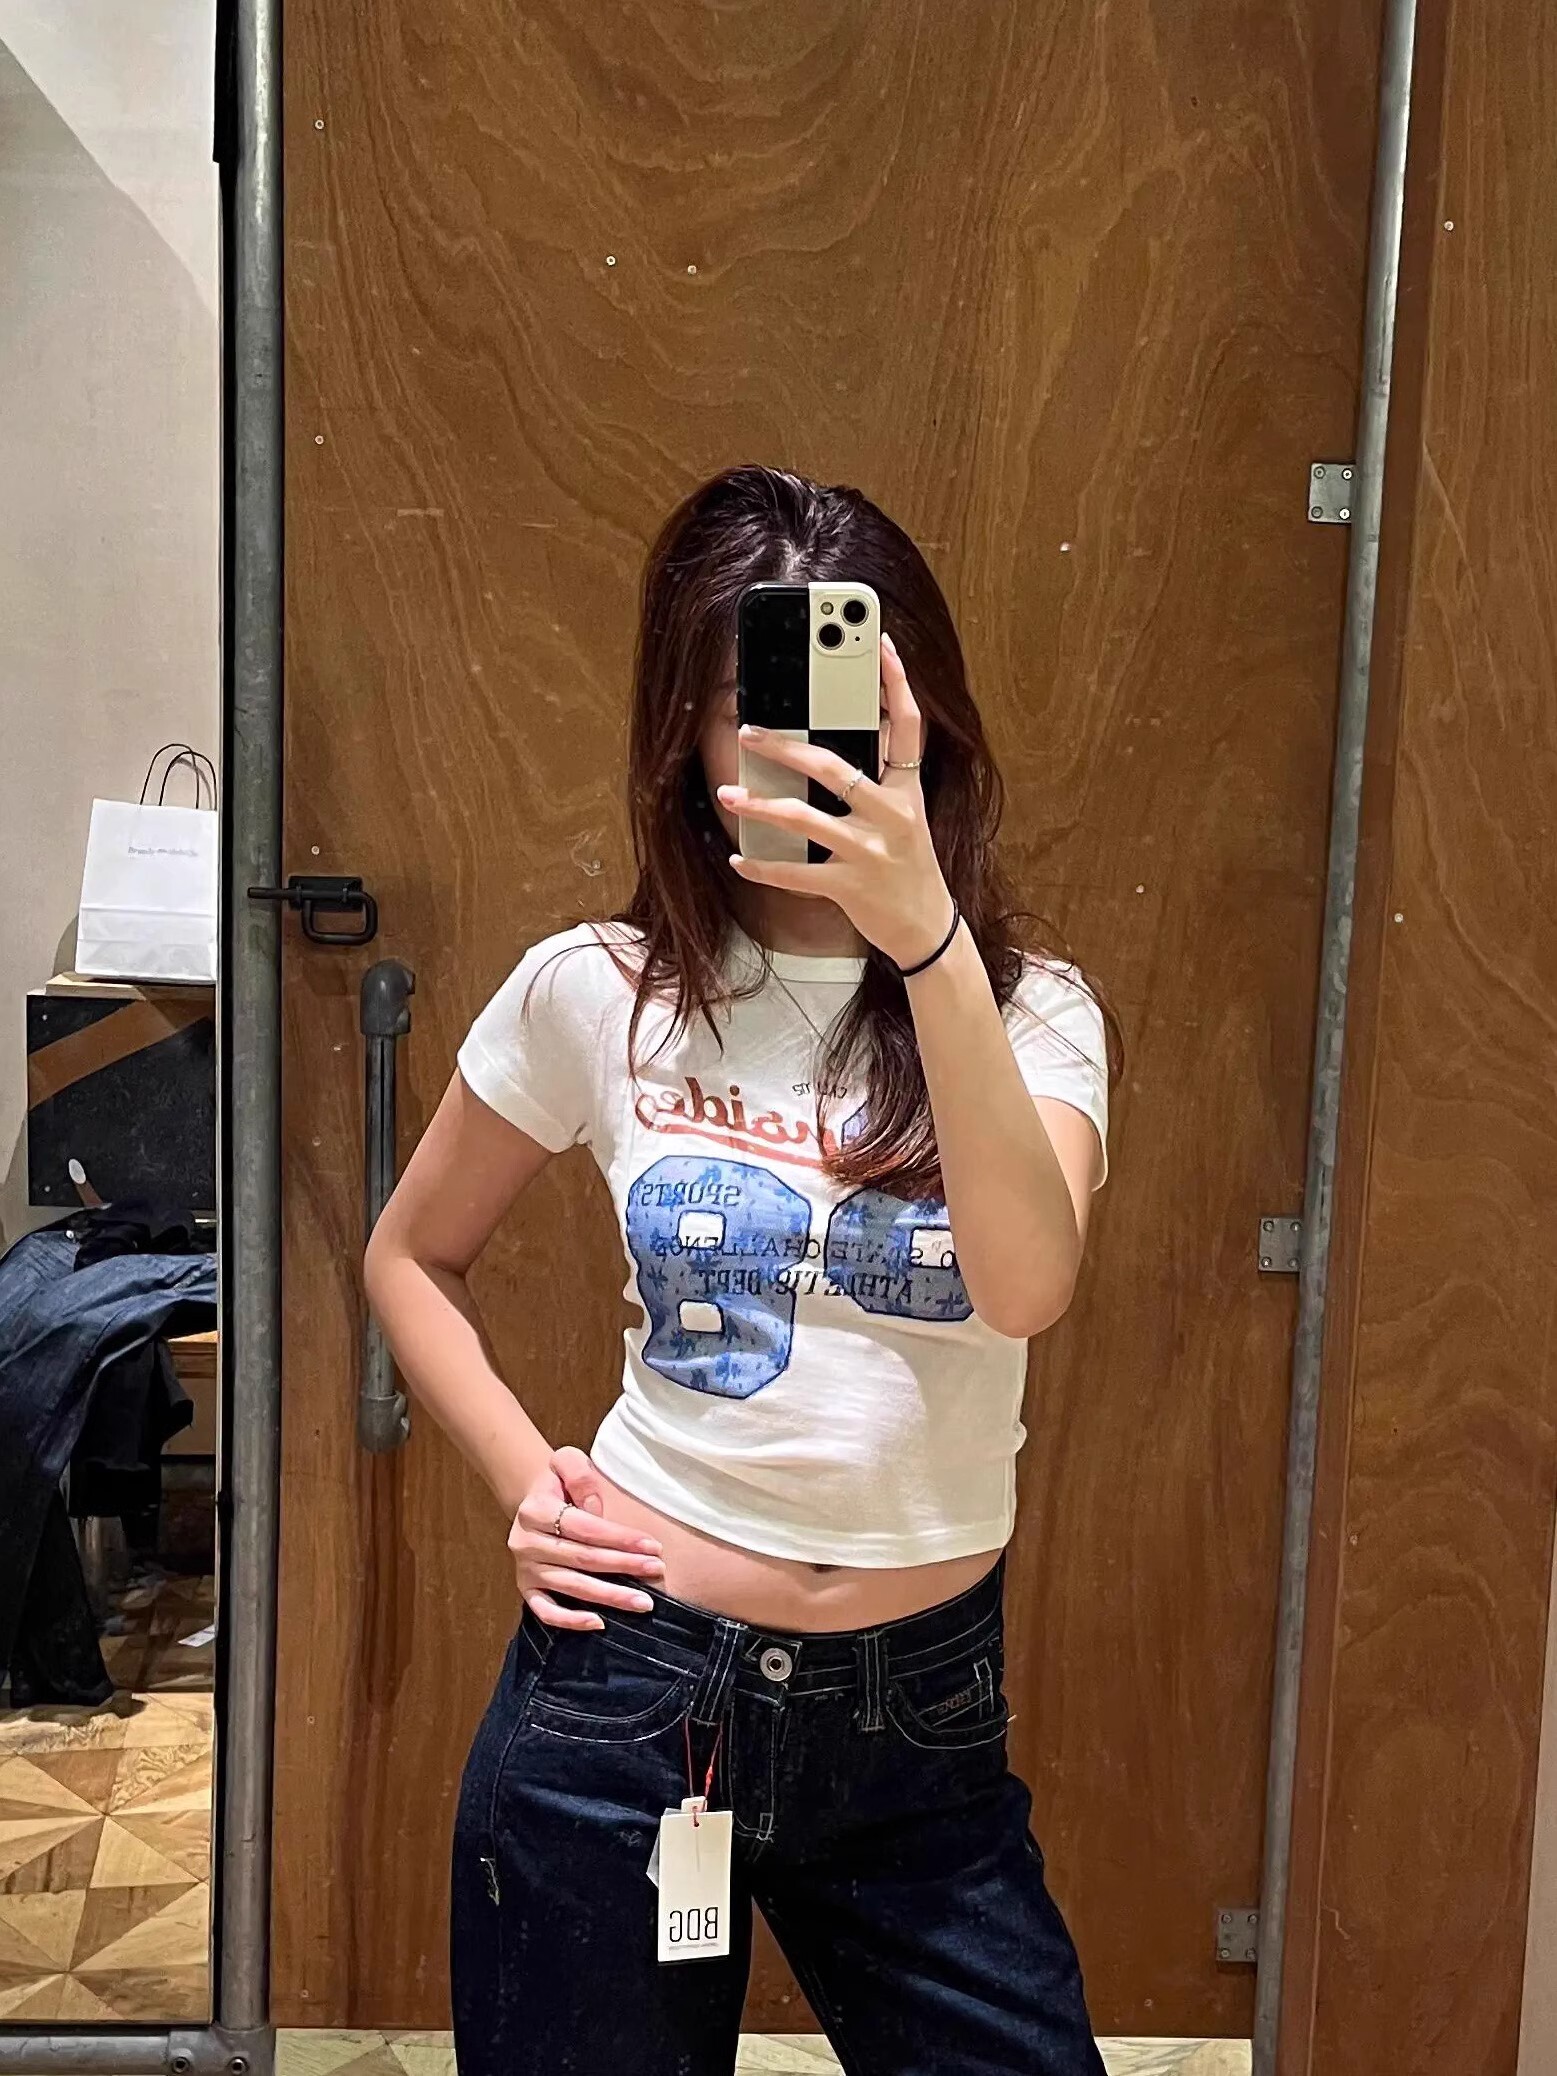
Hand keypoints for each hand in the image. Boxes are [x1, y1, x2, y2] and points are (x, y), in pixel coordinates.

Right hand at [507, 1445, 664, 1631]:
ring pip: (571, 1587)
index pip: (584, 1527)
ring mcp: (525, 1568)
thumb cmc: (560, 1483)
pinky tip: (598, 1623)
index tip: (653, 1545)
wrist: (536, 1500)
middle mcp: (526, 1542)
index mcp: (535, 1509)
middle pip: (582, 1559)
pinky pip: (545, 1611)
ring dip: (610, 1596)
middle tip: (656, 1570)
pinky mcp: (526, 1588)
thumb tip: (595, 1510)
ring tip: (643, 1602)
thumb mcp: (567, 1462)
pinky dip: (570, 1621)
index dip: (620, 1537)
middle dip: (624, 1565)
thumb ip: (581, 1475)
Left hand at [718, 632, 956, 969]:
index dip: (897, 682)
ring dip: (760, 805)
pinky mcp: (850, 887)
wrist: (927, 927)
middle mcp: (892, 815)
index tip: (880, 643)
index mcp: (908, 790)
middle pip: (834, 766)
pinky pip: (795, 872)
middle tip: (749, 732)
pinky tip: (738, 857)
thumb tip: (847, 731)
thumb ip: (883, 775)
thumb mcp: (907, 814)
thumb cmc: (908, 864)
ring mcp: (870, 852)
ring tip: (728, 794)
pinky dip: (762, 865)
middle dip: (786, 745)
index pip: (908, 726)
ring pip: (804, 818)